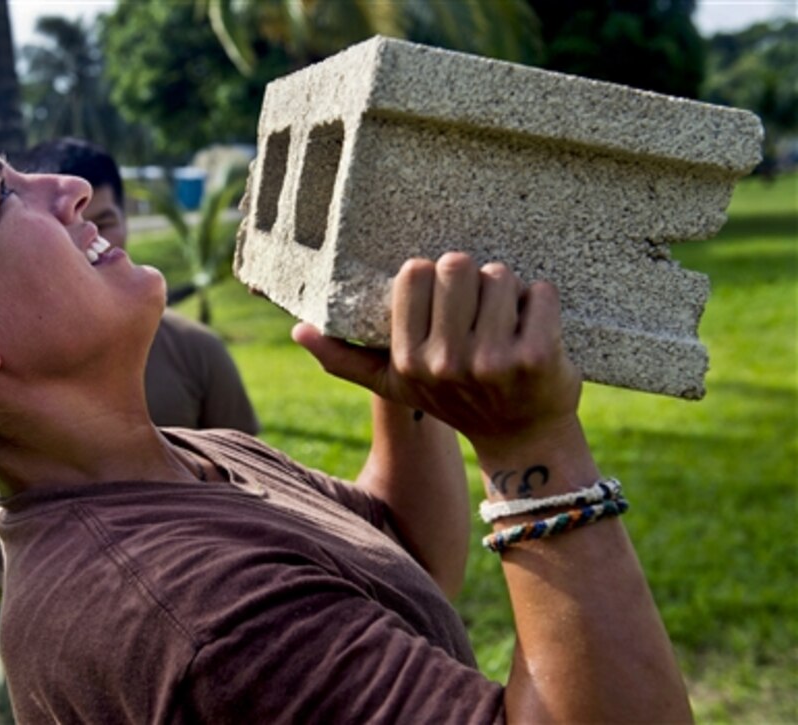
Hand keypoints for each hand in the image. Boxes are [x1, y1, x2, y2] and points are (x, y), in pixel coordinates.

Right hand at [292, 253, 582, 452]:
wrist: (522, 440)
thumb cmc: (457, 399)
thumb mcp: (396, 384)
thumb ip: (347, 358)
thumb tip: (298, 331)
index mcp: (407, 360)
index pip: (415, 272)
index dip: (435, 279)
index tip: (447, 305)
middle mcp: (444, 362)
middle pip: (457, 264)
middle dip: (473, 280)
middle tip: (481, 315)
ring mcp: (491, 361)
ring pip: (500, 274)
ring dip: (510, 292)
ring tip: (508, 326)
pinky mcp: (535, 357)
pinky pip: (540, 291)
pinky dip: (542, 302)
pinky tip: (535, 332)